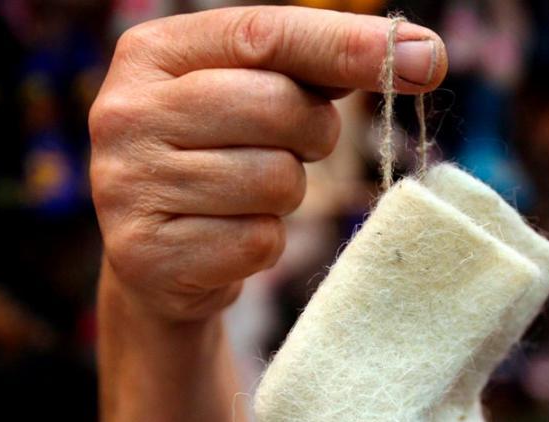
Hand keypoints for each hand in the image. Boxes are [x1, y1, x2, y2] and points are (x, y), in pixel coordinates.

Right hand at [90, 6, 445, 321]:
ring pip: (276, 180)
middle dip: (310, 134)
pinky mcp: (146, 254)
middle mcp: (125, 113)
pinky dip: (263, 243)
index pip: (262, 34)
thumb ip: (321, 68)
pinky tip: (230, 236)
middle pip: (277, 107)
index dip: (347, 45)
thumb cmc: (222, 160)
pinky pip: (259, 242)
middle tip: (292, 149)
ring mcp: (128, 185)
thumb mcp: (256, 99)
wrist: (160, 260)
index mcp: (152, 55)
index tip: (423, 58)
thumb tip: (422, 55)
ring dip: (284, 194)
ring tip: (248, 196)